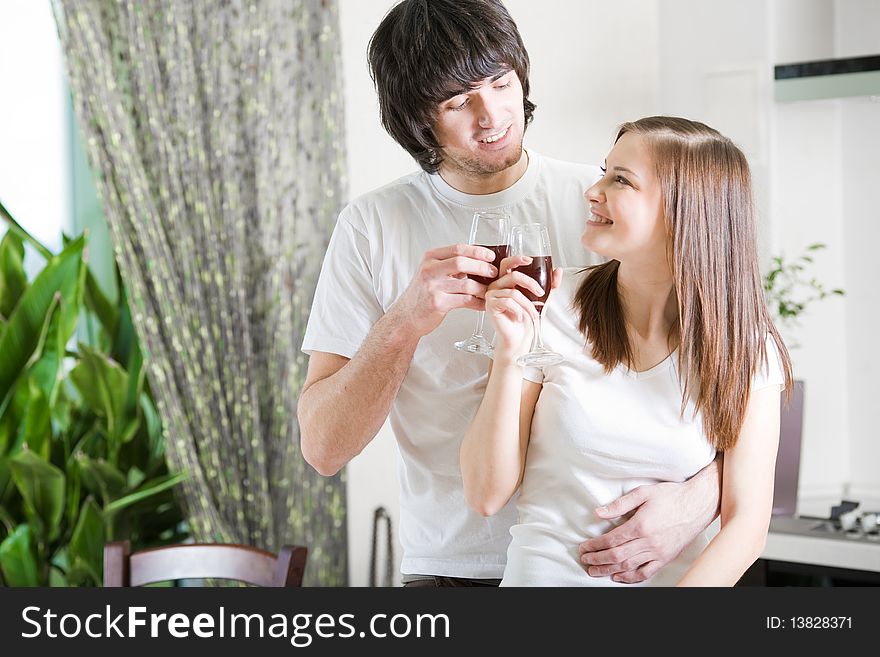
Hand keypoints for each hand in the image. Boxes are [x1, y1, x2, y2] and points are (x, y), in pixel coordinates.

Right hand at [389, 244, 497, 337]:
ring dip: (482, 288)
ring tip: (490, 290)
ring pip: (466, 284)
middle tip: (493, 272)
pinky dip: (478, 302)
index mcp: (430, 258)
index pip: (458, 249)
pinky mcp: (438, 303)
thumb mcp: (432, 273)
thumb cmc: (422, 294)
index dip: (477, 251)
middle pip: (462, 262)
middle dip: (482, 267)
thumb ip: (450, 265)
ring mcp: (433, 287)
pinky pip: (465, 301)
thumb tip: (478, 261)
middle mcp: (430, 270)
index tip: (490, 256)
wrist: (407, 315)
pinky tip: (483, 304)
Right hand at [486, 258, 561, 356]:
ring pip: (514, 293)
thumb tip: (558, 270)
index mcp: (506, 281)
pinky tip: (520, 317)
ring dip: (528, 305)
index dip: (517, 259)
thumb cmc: (527, 319)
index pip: (507, 264)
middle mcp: (497, 286)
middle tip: (540, 293)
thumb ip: (550, 285)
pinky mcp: (490, 305)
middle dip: (530, 283)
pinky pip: (508, 302)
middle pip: (513, 276)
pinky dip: (519, 311)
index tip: (529, 259)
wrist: (519, 338)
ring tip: (532, 314)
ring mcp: (491, 295)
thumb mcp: (542, 299)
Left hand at [577, 464, 720, 582]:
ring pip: (628, 566)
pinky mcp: (666, 558)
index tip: (584, 547)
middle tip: (585, 561)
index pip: (611, 540)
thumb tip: (598, 512)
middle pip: (617, 556)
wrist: (698, 504)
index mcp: (641, 525)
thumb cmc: (671, 495)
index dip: (594, 546)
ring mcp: (658, 552)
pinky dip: (631, 577)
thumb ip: (619, 504)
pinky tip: (619, 577)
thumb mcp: (643, 492)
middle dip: (598, 560)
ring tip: (595, 571)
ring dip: (609, 570)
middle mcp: (649, 542)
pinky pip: (646, 572)